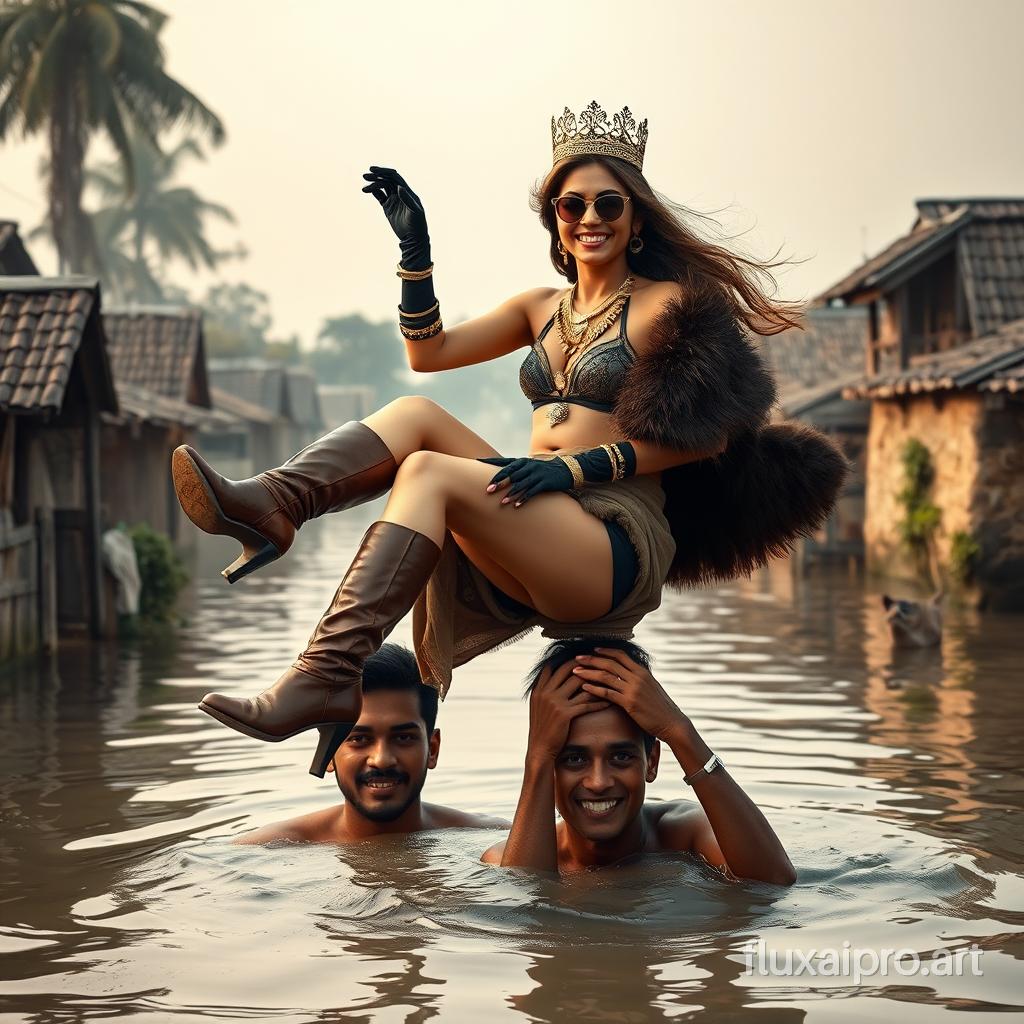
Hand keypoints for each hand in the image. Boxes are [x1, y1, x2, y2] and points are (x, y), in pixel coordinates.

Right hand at [361, 165, 430, 269]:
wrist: (414, 239)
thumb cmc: (418, 225)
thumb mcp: (415, 212)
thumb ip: (407, 199)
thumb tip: (399, 187)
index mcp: (407, 191)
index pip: (394, 177)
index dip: (384, 172)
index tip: (373, 170)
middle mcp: (400, 193)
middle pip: (386, 180)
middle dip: (376, 176)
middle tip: (365, 175)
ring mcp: (394, 200)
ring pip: (381, 187)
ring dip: (372, 185)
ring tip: (363, 189)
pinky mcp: (388, 207)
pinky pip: (379, 196)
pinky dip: (373, 192)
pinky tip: (367, 191)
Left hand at [478, 456, 573, 506]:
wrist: (566, 469)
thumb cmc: (543, 470)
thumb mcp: (529, 467)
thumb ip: (516, 471)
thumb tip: (499, 477)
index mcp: (522, 462)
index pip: (503, 461)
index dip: (490, 461)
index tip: (477, 461)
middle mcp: (528, 466)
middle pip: (511, 473)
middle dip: (499, 481)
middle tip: (488, 490)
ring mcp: (537, 473)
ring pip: (521, 484)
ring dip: (511, 494)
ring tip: (502, 502)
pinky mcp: (545, 482)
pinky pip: (533, 491)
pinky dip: (524, 498)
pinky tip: (517, 505)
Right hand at [527, 660, 608, 762]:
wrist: (540, 748)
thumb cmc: (542, 728)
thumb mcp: (537, 705)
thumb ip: (544, 689)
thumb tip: (551, 673)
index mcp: (539, 689)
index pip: (555, 666)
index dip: (570, 660)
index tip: (584, 659)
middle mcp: (546, 692)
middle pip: (568, 670)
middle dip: (585, 666)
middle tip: (599, 665)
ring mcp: (555, 702)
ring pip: (579, 684)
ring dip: (595, 682)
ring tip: (607, 681)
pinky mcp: (565, 714)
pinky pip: (586, 704)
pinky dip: (598, 702)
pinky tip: (608, 701)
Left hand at [573, 648, 688, 741]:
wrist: (672, 722)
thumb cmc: (661, 707)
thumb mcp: (651, 687)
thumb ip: (639, 679)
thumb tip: (629, 674)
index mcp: (642, 671)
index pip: (621, 655)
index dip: (606, 651)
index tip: (593, 649)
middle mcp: (637, 677)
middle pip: (610, 663)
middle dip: (591, 659)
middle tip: (576, 657)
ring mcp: (633, 689)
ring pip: (606, 676)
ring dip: (588, 672)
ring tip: (575, 671)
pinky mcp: (629, 703)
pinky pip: (607, 693)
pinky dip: (594, 689)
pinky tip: (584, 687)